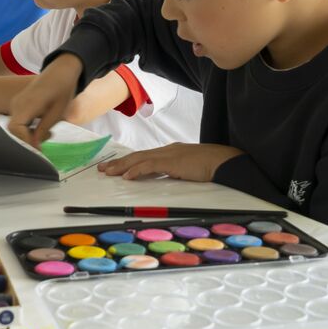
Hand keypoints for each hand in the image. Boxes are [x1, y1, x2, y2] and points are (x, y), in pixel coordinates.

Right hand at [7, 54, 82, 147]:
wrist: (61, 72)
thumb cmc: (63, 90)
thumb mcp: (57, 112)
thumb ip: (44, 129)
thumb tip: (34, 145)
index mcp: (27, 104)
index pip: (16, 128)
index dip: (25, 141)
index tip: (39, 148)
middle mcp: (17, 104)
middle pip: (14, 129)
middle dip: (27, 139)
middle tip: (47, 139)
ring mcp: (16, 103)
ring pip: (16, 126)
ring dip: (29, 134)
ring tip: (48, 133)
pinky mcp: (18, 104)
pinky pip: (18, 121)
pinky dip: (28, 128)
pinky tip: (42, 126)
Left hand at [98, 143, 243, 181]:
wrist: (224, 161)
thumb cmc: (210, 165)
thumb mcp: (188, 168)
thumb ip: (175, 170)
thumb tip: (165, 178)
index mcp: (170, 152)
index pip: (144, 156)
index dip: (128, 161)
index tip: (115, 167)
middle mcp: (166, 150)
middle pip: (137, 156)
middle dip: (119, 163)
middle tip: (103, 169)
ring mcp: (169, 154)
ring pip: (139, 159)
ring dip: (122, 167)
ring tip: (108, 173)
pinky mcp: (173, 162)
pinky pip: (150, 166)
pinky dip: (137, 170)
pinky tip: (127, 176)